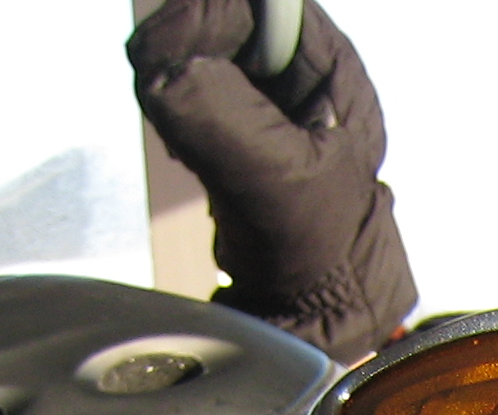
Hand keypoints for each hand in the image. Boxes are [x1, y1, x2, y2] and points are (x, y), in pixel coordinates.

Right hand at [129, 0, 416, 357]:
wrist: (303, 301)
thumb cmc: (316, 249)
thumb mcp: (278, 181)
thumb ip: (223, 119)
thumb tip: (167, 73)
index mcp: (330, 67)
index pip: (261, 2)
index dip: (208, 13)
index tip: (175, 54)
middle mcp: (298, 66)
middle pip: (218, 11)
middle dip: (185, 47)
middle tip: (174, 98)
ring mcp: (261, 87)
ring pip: (193, 41)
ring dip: (173, 76)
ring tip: (191, 136)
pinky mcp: (229, 110)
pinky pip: (181, 77)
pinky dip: (171, 102)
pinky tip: (188, 144)